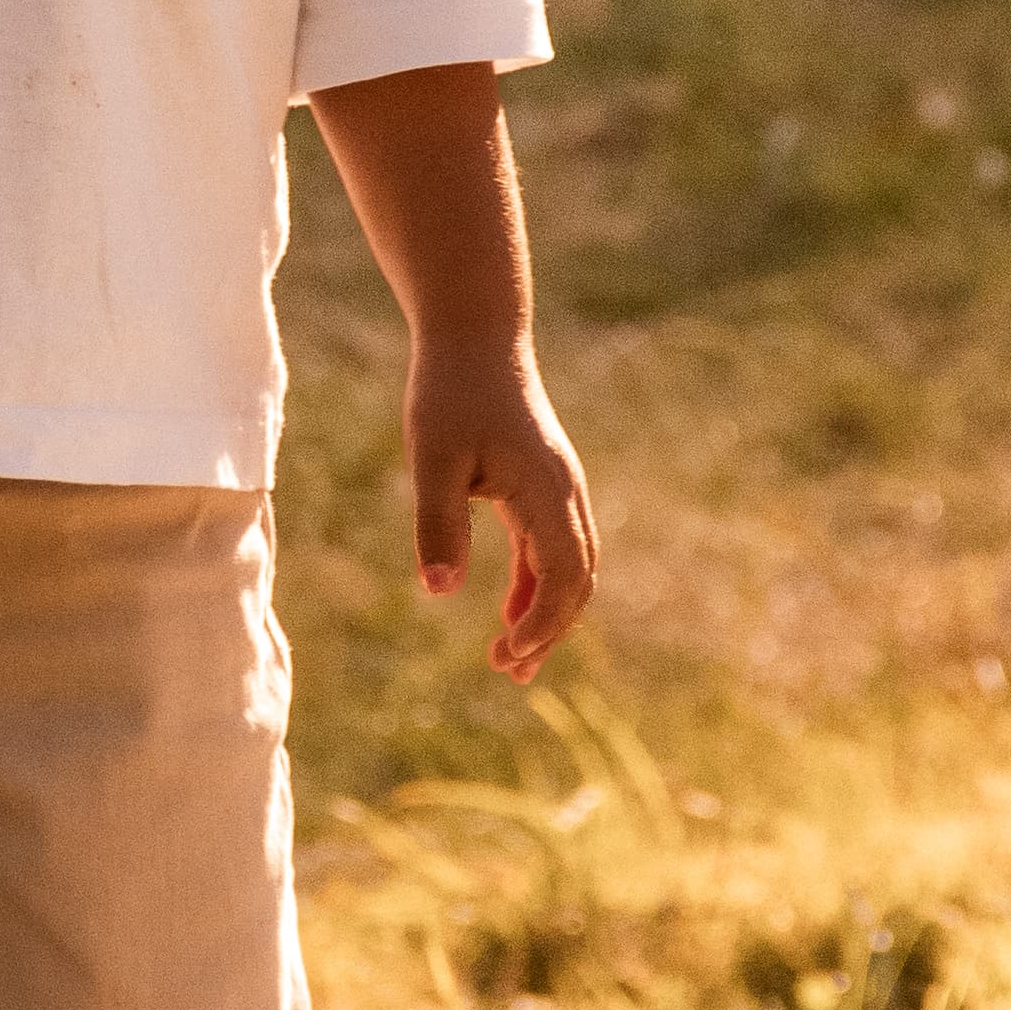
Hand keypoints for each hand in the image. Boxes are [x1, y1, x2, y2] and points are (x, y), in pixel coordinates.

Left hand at [408, 347, 597, 682]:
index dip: (542, 624)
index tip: (505, 655)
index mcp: (547, 492)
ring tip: (511, 661)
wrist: (473, 337)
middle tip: (507, 672)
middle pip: (578, 582)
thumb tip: (439, 592)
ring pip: (569, 568)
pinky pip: (550, 548)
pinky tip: (508, 614)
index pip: (564, 577)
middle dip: (549, 632)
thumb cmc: (449, 392)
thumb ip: (438, 523)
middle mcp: (565, 495)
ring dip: (546, 615)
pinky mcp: (541, 486)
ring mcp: (558, 490)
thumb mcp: (432, 458)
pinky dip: (536, 586)